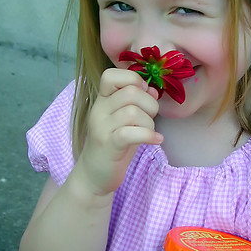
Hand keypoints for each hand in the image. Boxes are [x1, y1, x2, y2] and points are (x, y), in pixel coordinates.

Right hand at [76, 68, 162, 196]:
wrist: (94, 175)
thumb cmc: (114, 144)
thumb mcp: (125, 119)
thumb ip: (138, 102)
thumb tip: (153, 89)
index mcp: (102, 100)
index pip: (110, 75)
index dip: (132, 79)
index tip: (143, 92)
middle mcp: (99, 110)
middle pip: (130, 92)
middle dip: (149, 103)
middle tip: (150, 117)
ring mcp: (101, 128)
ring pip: (133, 112)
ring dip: (149, 123)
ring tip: (149, 132)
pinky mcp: (109, 145)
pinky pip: (132, 133)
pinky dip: (149, 135)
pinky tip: (156, 140)